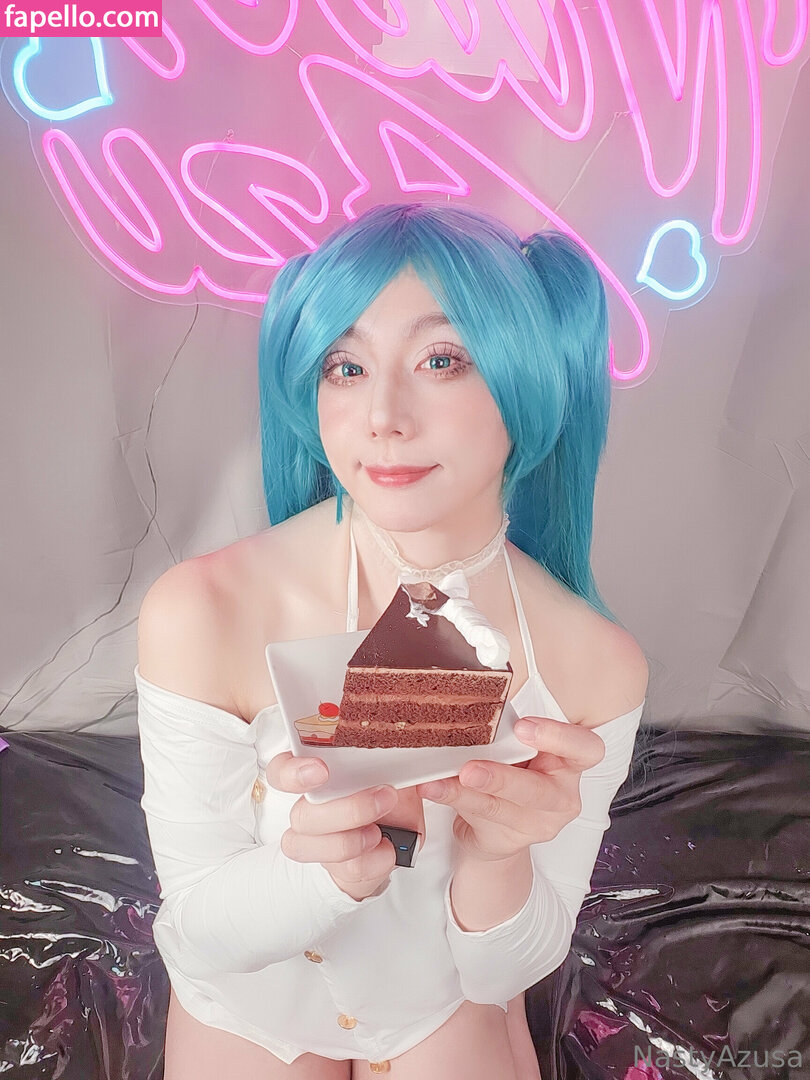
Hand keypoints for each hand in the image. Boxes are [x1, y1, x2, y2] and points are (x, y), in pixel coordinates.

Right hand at [264, 753, 422, 900]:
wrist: (399, 841)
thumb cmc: (392, 798)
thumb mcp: (404, 772)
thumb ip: (414, 767)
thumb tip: (431, 780)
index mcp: (317, 775)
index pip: (280, 771)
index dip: (292, 773)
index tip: (321, 770)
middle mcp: (309, 808)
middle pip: (301, 815)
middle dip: (347, 810)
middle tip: (385, 796)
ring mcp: (318, 842)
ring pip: (308, 848)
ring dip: (352, 841)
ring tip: (381, 831)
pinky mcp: (336, 869)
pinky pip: (347, 870)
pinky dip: (375, 861)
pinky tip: (389, 848)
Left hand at [415, 716, 605, 861]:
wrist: (497, 827)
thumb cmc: (513, 774)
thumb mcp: (519, 750)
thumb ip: (509, 732)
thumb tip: (474, 697)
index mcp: (569, 764)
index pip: (586, 750)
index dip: (560, 738)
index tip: (522, 727)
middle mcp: (561, 797)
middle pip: (540, 790)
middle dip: (502, 778)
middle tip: (471, 768)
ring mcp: (537, 823)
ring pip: (501, 807)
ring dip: (467, 792)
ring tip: (441, 780)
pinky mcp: (508, 839)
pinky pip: (478, 817)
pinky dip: (452, 799)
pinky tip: (433, 789)